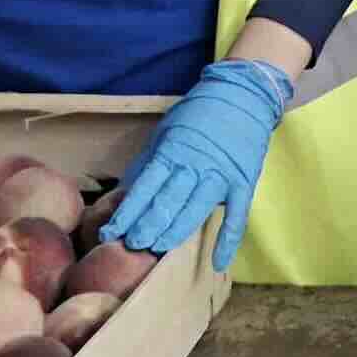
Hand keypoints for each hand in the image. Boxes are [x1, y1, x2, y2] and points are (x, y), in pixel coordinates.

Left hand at [102, 59, 291, 273]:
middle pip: (167, 201)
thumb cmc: (201, 111)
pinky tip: (217, 262)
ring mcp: (222, 175)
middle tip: (131, 246)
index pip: (145, 187)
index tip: (111, 233)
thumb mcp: (168, 129)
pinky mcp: (243, 182)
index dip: (127, 212)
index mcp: (173, 150)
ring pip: (195, 210)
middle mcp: (195, 164)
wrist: (245, 94)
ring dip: (175, 232)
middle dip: (147, 226)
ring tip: (157, 249)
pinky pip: (237, 216)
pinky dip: (228, 240)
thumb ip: (150, 160)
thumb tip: (127, 190)